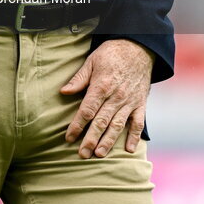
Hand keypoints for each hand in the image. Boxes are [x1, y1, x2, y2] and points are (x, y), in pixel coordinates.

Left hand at [61, 39, 153, 157]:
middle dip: (91, 140)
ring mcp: (129, 102)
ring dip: (108, 142)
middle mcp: (116, 97)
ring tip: (99, 154)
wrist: (138, 47)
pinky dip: (134, 137)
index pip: (87, 110)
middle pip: (101, 122)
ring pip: (117, 126)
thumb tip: (63, 92)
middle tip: (82, 155)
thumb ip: (79, 79)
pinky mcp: (140, 104)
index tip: (69, 138)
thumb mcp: (92, 61)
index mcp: (101, 86)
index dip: (77, 125)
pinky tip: (128, 149)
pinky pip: (138, 123)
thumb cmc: (111, 53)